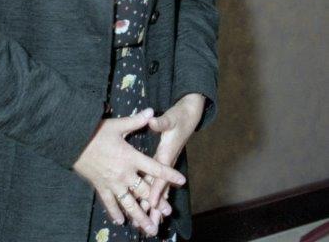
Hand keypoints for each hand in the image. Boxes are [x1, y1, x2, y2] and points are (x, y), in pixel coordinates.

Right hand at [72, 107, 185, 236]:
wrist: (73, 141)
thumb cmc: (96, 132)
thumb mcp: (117, 125)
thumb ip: (136, 121)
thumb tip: (152, 111)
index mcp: (131, 157)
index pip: (154, 167)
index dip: (169, 174)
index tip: (181, 180)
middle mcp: (124, 173)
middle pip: (144, 191)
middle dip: (157, 202)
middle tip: (168, 212)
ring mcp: (112, 183)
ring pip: (129, 203)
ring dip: (140, 216)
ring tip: (150, 228)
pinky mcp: (100, 187)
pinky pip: (110, 203)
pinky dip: (116, 213)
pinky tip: (121, 221)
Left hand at [139, 95, 205, 229]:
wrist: (190, 115)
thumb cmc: (179, 116)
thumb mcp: (171, 117)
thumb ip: (162, 121)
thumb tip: (153, 121)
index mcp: (167, 152)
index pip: (161, 174)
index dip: (156, 189)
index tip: (150, 203)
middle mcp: (167, 162)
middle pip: (161, 188)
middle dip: (156, 206)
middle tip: (150, 224)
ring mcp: (166, 164)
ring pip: (160, 189)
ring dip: (155, 206)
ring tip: (148, 223)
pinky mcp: (164, 163)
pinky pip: (158, 183)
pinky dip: (155, 196)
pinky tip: (149, 207)